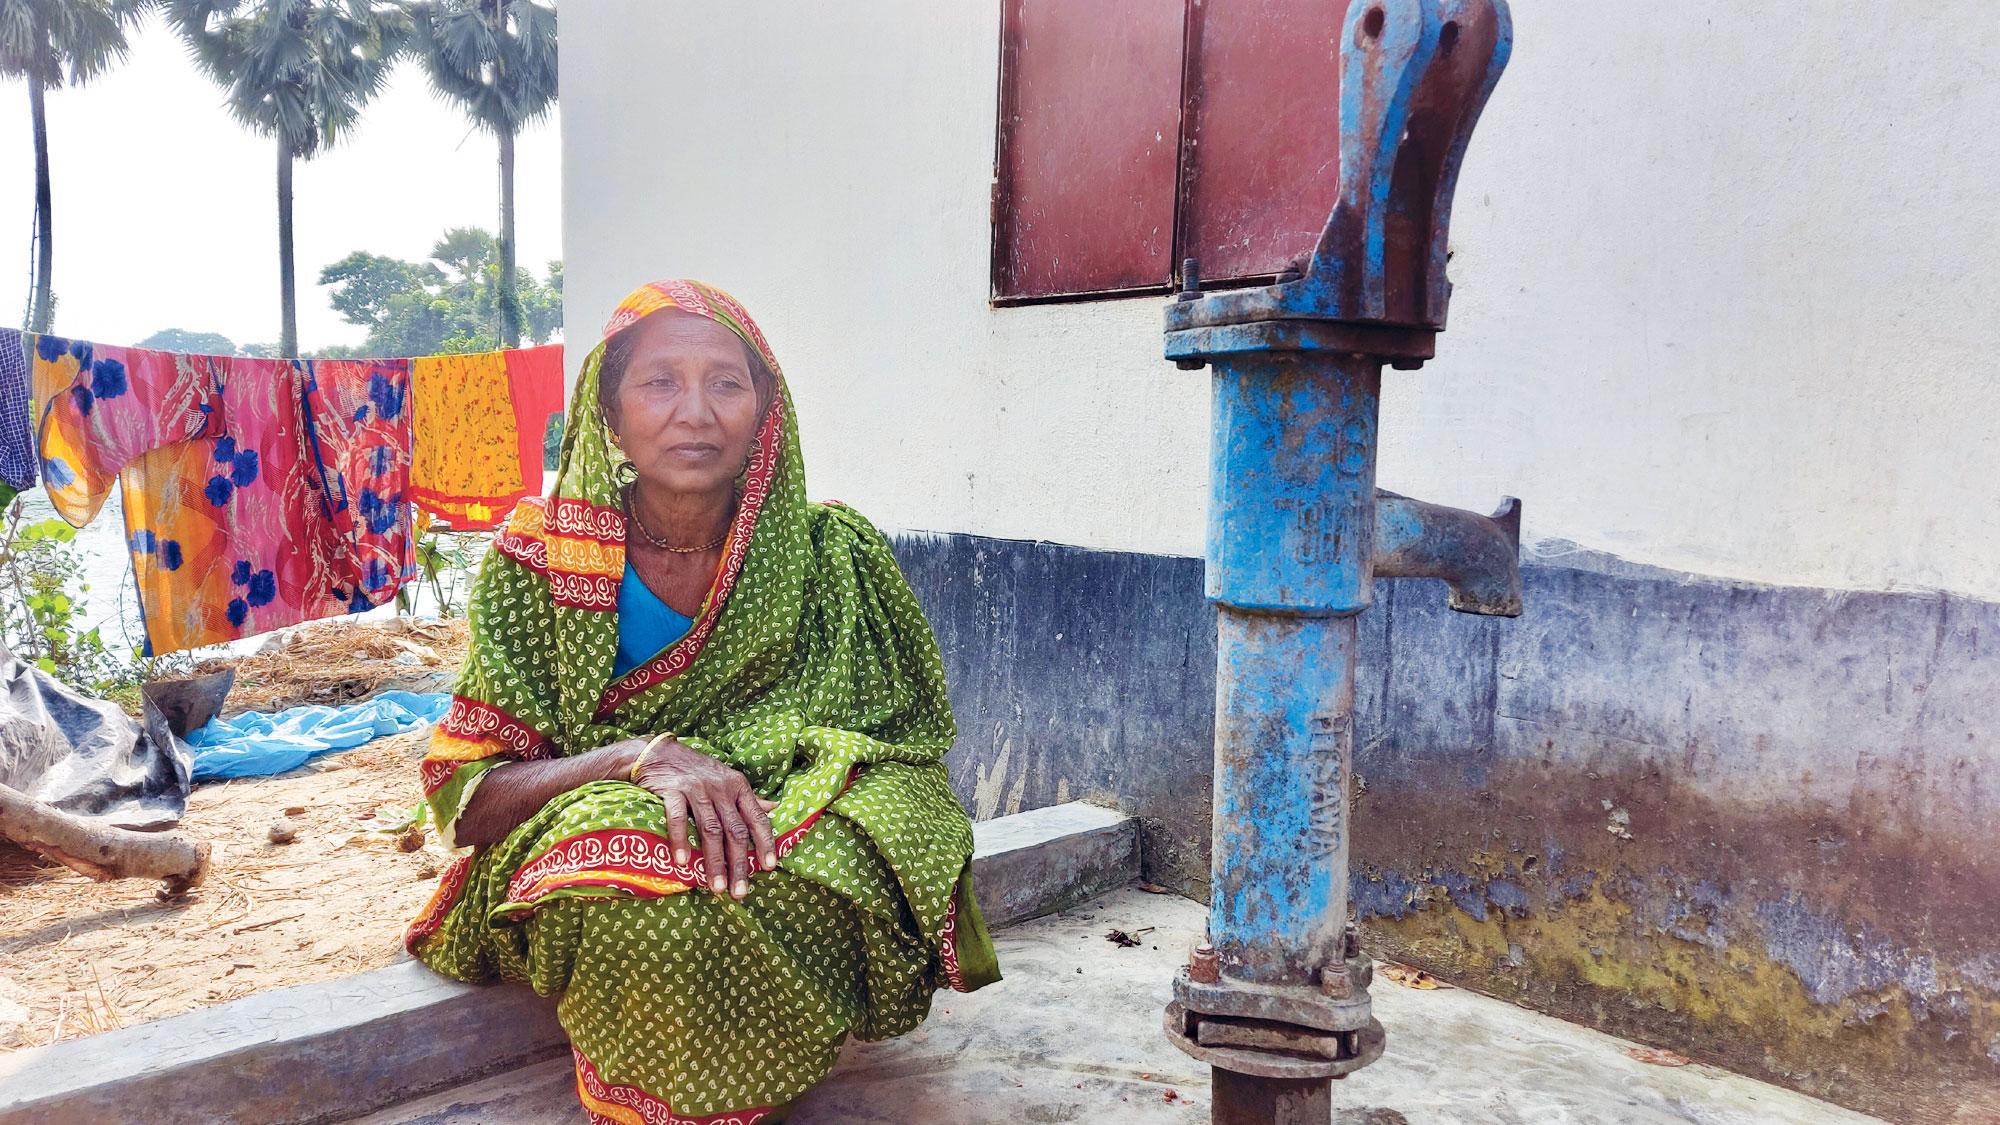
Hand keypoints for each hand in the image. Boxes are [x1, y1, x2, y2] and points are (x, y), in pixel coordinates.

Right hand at [630, 740, 778, 899]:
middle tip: (740, 892)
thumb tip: (775, 808)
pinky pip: (678, 819)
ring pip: (710, 830)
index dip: (765, 843)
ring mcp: (697, 789)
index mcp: (738, 787)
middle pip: (734, 830)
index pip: (757, 818)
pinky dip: (681, 841)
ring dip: (714, 861)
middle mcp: (721, 788)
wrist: (658, 753)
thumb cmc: (697, 771)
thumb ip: (749, 799)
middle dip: (739, 864)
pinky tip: (683, 863)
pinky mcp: (672, 790)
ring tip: (716, 887)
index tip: (769, 867)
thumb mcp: (727, 780)